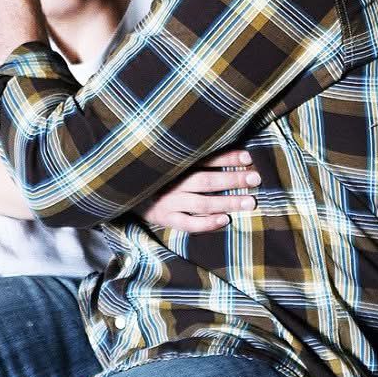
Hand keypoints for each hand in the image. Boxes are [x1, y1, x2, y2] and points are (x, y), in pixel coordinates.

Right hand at [140, 149, 259, 233]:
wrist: (121, 192)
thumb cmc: (154, 174)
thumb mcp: (168, 161)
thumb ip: (191, 157)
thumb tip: (227, 152)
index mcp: (174, 164)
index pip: (205, 159)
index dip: (227, 158)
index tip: (248, 157)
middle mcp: (172, 183)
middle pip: (207, 181)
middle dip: (233, 180)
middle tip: (256, 178)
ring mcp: (169, 202)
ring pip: (202, 203)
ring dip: (228, 202)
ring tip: (250, 202)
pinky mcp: (165, 219)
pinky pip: (189, 224)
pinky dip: (207, 224)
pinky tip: (225, 221)